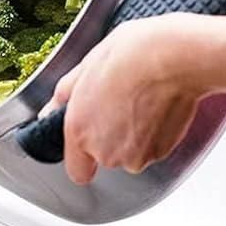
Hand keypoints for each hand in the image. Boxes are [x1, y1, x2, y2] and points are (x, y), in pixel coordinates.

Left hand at [46, 13, 225, 184]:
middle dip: (114, 135)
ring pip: (133, 152)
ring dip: (137, 134)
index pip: (77, 171)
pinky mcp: (162, 151)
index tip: (93, 140)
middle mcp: (104, 150)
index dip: (85, 157)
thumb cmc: (133, 54)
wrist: (174, 57)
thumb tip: (51, 108)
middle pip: (107, 157)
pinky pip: (155, 148)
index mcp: (79, 130)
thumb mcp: (88, 64)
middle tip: (124, 102)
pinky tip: (159, 106)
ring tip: (145, 100)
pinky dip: (158, 132)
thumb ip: (65, 94)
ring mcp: (135, 154)